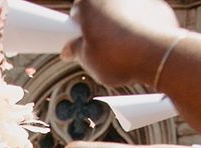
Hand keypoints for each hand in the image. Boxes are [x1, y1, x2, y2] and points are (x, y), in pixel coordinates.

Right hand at [64, 0, 179, 86]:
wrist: (156, 55)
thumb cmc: (119, 54)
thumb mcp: (86, 59)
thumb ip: (76, 50)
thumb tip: (72, 49)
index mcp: (91, 0)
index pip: (77, 11)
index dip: (77, 29)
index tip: (78, 42)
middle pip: (101, 10)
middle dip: (98, 26)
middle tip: (97, 49)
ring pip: (122, 12)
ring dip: (118, 26)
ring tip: (119, 51)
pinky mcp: (157, 4)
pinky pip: (141, 15)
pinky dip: (138, 27)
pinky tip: (136, 46)